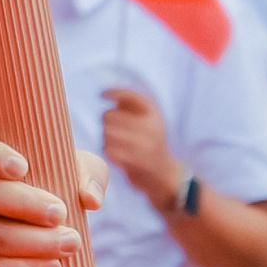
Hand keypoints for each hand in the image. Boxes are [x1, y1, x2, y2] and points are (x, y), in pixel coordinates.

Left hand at [100, 83, 184, 210]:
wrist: (164, 174)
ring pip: (106, 133)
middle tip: (116, 131)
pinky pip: (108, 149)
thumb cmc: (151, 142)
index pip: (131, 95)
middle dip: (107, 122)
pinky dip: (109, 152)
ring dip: (107, 139)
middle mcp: (151, 126)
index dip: (114, 92)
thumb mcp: (150, 119)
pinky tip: (118, 154)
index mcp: (154, 113)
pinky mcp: (135, 161)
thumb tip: (108, 94)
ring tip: (119, 144)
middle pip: (108, 115)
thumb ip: (132, 105)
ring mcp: (143, 144)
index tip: (102, 94)